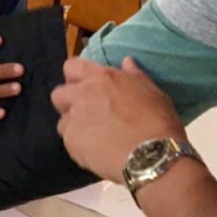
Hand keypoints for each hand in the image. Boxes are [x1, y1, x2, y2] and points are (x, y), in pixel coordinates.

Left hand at [50, 57, 185, 182]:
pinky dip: (79, 145)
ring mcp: (73, 119)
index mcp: (102, 78)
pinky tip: (96, 151)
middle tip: (87, 112)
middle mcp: (82, 95)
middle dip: (68, 102)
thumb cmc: (158, 121)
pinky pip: (69, 141)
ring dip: (74, 126)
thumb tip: (126, 61)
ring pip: (62, 120)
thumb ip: (134, 76)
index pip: (72, 66)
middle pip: (59, 94)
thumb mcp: (153, 93)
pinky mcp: (71, 142)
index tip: (85, 85)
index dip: (76, 76)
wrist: (152, 155)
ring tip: (94, 136)